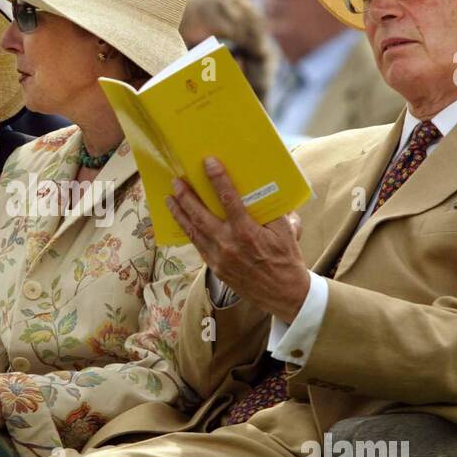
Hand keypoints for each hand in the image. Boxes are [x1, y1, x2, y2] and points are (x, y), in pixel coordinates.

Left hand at [165, 156, 309, 322]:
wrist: (283, 293)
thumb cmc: (286, 259)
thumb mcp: (287, 231)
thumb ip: (274, 210)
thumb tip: (266, 190)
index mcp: (247, 232)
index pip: (229, 200)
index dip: (218, 179)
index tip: (209, 163)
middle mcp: (229, 244)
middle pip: (201, 216)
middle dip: (186, 196)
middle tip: (176, 180)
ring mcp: (219, 257)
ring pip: (193, 231)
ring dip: (179, 213)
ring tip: (169, 198)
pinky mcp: (215, 267)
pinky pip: (197, 245)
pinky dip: (187, 231)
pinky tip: (181, 221)